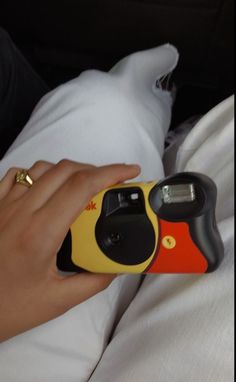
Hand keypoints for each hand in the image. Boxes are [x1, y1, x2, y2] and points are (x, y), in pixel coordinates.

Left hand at [0, 159, 139, 341]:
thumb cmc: (11, 306)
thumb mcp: (59, 301)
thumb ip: (94, 281)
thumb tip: (117, 264)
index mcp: (41, 232)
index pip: (82, 187)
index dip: (111, 173)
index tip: (130, 172)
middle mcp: (22, 211)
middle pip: (66, 170)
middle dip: (96, 170)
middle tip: (112, 184)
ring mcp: (4, 205)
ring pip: (43, 168)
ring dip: (70, 170)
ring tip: (84, 186)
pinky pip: (18, 175)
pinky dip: (39, 173)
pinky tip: (49, 186)